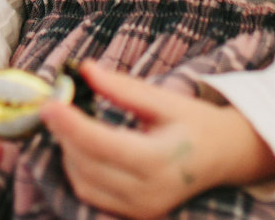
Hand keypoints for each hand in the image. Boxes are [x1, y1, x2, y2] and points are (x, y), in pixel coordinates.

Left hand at [39, 61, 274, 217]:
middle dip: (65, 135)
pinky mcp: (135, 214)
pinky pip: (93, 195)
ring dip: (69, 152)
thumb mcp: (163, 100)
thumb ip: (122, 87)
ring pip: (84, 184)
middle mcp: (150, 192)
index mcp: (161, 160)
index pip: (103, 145)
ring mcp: (142, 209)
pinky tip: (81, 146)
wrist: (224, 156)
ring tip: (69, 124)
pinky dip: (79, 170)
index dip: (71, 125)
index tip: (49, 103)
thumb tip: (85, 69)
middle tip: (54, 106)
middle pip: (89, 166)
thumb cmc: (195, 123)